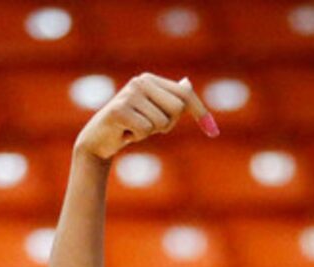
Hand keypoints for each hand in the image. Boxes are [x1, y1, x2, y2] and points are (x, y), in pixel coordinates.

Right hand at [73, 73, 216, 163]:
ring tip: (134, 128)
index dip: (200, 113)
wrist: (101, 138)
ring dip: (151, 132)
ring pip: (161, 122)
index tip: (212, 131)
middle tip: (149, 126)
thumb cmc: (131, 125)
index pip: (185, 95)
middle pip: (177, 109)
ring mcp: (129, 94)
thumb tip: (188, 84)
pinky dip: (138, 136)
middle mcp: (140, 81)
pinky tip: (126, 132)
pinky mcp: (119, 110)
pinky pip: (146, 130)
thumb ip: (171, 98)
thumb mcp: (154, 111)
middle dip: (168, 125)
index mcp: (150, 80)